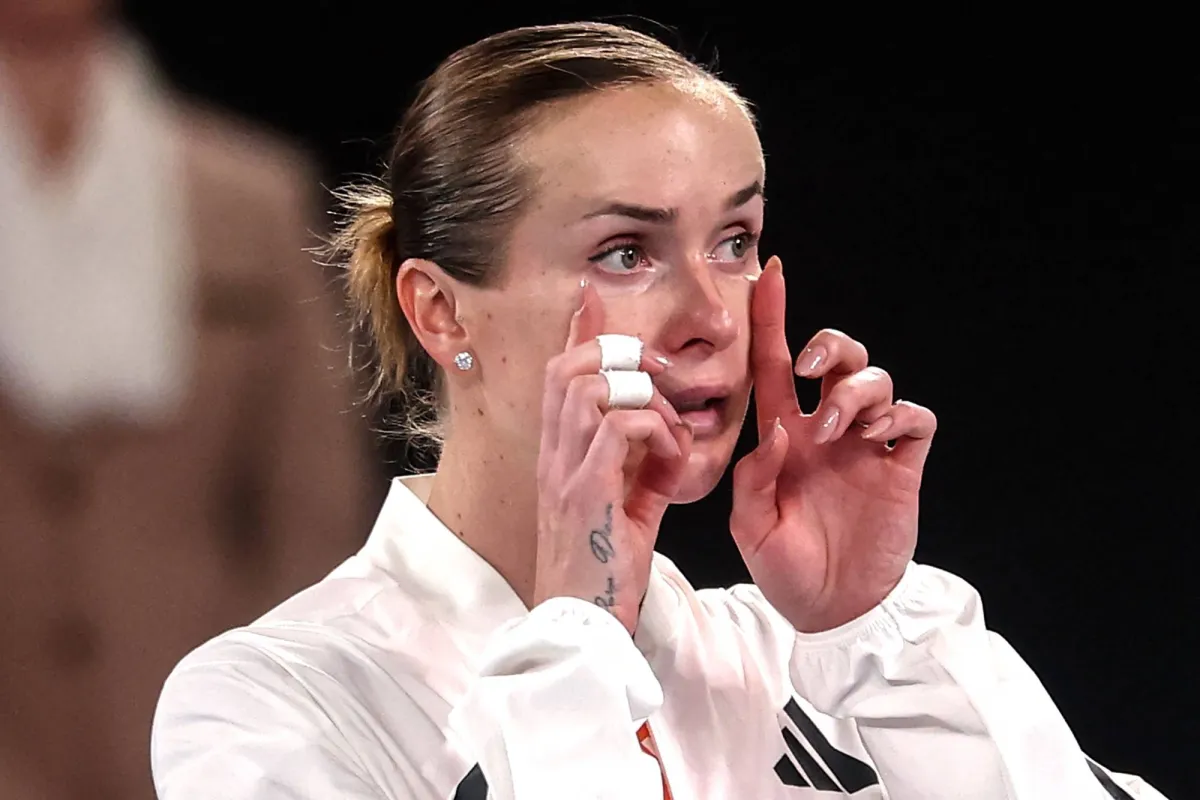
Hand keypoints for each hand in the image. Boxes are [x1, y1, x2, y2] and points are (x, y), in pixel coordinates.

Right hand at [534, 284, 692, 633]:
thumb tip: (670, 436)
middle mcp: (552, 455)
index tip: (592, 297)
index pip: (556, 375)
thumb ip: (642, 467)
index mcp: (558, 455)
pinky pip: (622, 427)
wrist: (583, 625)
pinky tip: (673, 456)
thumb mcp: (627, 507)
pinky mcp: (587, 490)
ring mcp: (565, 471)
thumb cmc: (605, 571)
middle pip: (567, 367)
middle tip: (658, 376)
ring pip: (591, 387)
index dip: (576, 332)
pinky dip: (657, 430)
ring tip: (668, 425)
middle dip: (617, 355)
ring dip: (642, 395)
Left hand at [729, 257, 937, 632]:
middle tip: (813, 371)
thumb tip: (777, 427)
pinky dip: (899, 413)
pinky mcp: (902, 467)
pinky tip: (877, 436)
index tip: (769, 272)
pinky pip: (914, 418)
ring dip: (855, 390)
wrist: (833, 611)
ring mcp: (867, 447)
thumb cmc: (786, 569)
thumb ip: (754, 478)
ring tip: (838, 429)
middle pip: (837, 356)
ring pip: (876, 378)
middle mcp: (826, 431)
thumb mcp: (751, 528)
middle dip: (829, 345)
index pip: (776, 364)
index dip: (772, 318)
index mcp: (784, 436)